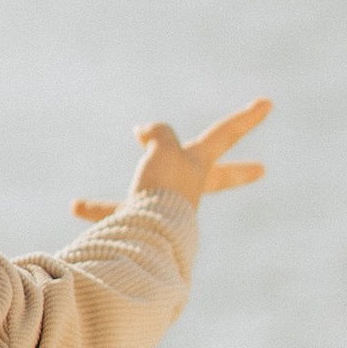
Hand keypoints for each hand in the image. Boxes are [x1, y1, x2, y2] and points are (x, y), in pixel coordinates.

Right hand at [75, 97, 270, 220]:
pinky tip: (77, 206)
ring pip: (153, 194)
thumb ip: (159, 134)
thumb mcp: (163, 150)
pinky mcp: (144, 227)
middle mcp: (188, 189)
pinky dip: (98, 210)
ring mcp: (168, 209)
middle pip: (218, 175)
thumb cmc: (162, 193)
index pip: (226, 134)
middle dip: (238, 173)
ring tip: (93, 196)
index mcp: (198, 168)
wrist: (147, 244)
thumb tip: (145, 132)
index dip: (246, 117)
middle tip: (262, 171)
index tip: (269, 103)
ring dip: (133, 191)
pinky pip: (119, 215)